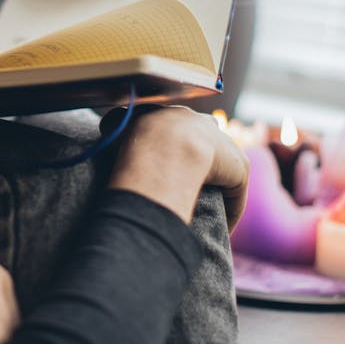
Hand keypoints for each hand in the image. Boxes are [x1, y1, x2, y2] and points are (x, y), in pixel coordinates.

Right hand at [109, 106, 249, 231]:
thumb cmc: (134, 136)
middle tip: (185, 192)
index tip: (166, 168)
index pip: (179, 131)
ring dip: (215, 192)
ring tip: (204, 217)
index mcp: (177, 114)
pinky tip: (220, 229)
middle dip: (199, 166)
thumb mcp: (118, 123)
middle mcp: (203, 124)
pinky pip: (234, 192)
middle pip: (205, 147)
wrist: (166, 145)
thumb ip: (117, 123)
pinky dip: (229, 212)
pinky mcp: (239, 167)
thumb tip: (105, 127)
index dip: (174, 150)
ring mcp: (224, 144)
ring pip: (221, 172)